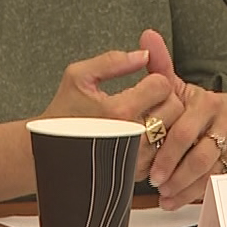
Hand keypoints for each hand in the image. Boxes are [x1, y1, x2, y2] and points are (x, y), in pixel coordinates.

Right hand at [40, 44, 184, 180]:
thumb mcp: (78, 76)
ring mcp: (137, 157)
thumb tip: (144, 54)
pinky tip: (142, 134)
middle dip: (163, 98)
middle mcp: (132, 136)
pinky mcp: (139, 171)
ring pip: (175, 129)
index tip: (142, 84)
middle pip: (174, 107)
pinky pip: (167, 151)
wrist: (51, 154)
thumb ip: (113, 61)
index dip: (154, 79)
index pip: (162, 85)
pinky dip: (160, 141)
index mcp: (119, 110)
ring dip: (164, 119)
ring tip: (145, 116)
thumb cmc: (63, 113)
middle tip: (146, 99)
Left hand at [137, 28, 226, 208]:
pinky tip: (176, 200)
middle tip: (156, 182)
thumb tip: (147, 36)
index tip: (150, 167)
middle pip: (201, 155)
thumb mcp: (180, 89)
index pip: (184, 131)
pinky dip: (197, 195)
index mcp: (210, 102)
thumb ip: (161, 68)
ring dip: (185, 187)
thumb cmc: (201, 109)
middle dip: (175, 172)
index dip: (165, 152)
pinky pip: (223, 183)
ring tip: (165, 194)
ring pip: (213, 172)